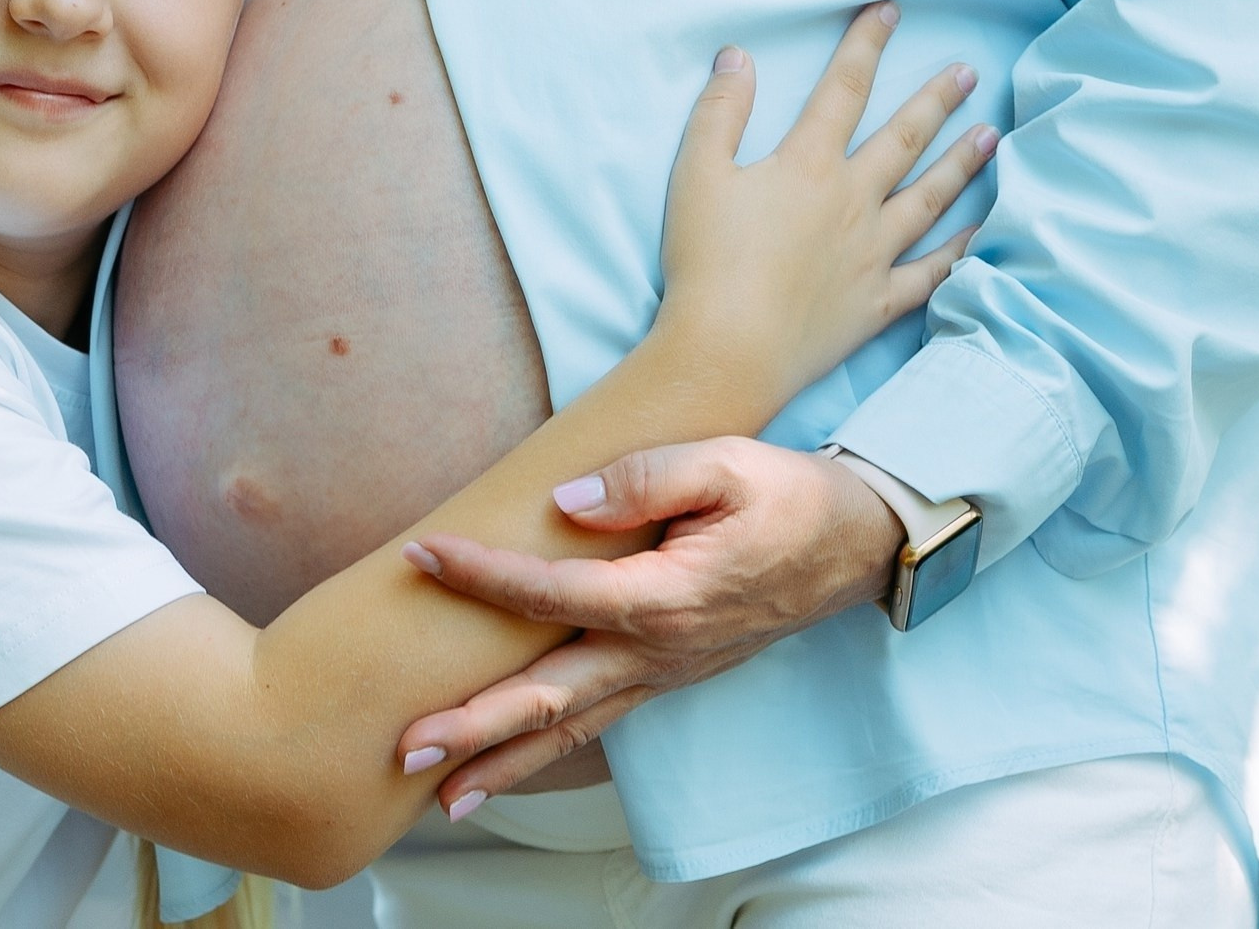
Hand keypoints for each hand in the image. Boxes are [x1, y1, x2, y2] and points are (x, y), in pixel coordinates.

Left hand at [396, 437, 904, 812]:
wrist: (854, 544)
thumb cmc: (787, 497)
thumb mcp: (725, 463)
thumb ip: (643, 477)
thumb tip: (564, 501)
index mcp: (665, 599)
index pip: (553, 594)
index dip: (483, 575)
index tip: (422, 553)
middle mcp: (657, 652)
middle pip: (549, 697)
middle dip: (474, 726)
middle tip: (404, 748)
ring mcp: (662, 673)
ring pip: (571, 728)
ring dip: (503, 762)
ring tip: (440, 796)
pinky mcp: (665, 675)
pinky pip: (596, 723)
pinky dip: (546, 751)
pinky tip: (503, 769)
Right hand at [655, 2, 995, 402]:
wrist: (727, 347)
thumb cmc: (705, 260)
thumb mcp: (694, 173)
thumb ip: (720, 110)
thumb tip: (739, 56)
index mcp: (807, 165)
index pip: (843, 89)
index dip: (866, 44)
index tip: (891, 11)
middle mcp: (852, 201)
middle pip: (902, 138)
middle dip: (935, 99)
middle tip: (968, 72)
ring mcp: (873, 252)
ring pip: (929, 197)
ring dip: (961, 161)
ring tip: (991, 134)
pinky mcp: (878, 301)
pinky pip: (932, 271)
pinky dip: (960, 249)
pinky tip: (982, 229)